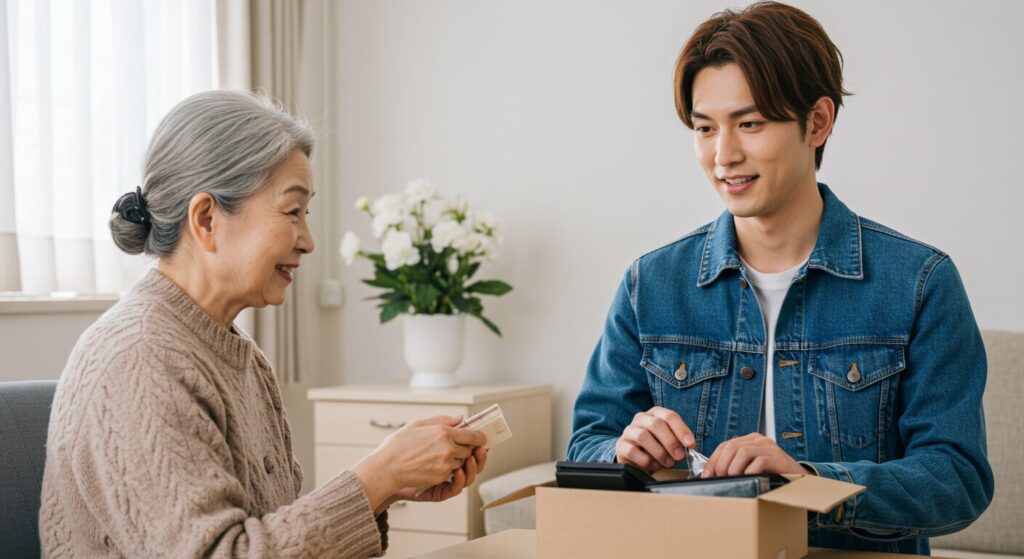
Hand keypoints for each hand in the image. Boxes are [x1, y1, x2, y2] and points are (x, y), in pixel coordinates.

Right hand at [353, 415, 486, 509]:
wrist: (386, 468)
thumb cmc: (398, 445)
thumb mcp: (418, 424)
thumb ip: (441, 420)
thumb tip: (460, 418)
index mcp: (444, 432)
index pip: (472, 435)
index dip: (479, 437)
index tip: (481, 438)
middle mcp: (448, 448)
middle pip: (469, 449)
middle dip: (466, 448)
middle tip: (458, 446)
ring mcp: (446, 464)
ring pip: (461, 462)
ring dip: (457, 459)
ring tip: (442, 456)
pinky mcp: (441, 477)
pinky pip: (452, 473)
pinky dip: (449, 469)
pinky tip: (436, 464)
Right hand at [614, 406, 694, 471]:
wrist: (635, 456)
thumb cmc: (656, 446)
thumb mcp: (669, 441)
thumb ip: (680, 442)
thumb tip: (689, 447)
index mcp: (655, 414)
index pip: (669, 416)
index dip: (681, 430)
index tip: (690, 444)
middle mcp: (641, 419)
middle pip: (656, 424)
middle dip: (670, 442)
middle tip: (679, 456)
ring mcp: (629, 431)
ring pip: (643, 436)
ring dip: (659, 452)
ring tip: (667, 463)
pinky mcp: (621, 446)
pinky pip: (633, 451)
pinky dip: (646, 460)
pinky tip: (652, 465)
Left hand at [702, 433, 807, 477]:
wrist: (801, 481)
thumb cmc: (773, 475)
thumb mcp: (752, 467)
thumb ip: (736, 465)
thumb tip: (711, 475)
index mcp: (750, 440)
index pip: (725, 445)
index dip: (713, 460)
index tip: (707, 475)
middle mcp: (759, 440)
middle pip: (731, 446)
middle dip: (721, 465)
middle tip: (721, 479)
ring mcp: (769, 447)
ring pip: (742, 452)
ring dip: (733, 469)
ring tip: (733, 480)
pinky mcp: (778, 458)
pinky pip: (758, 462)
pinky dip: (749, 472)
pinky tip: (749, 479)